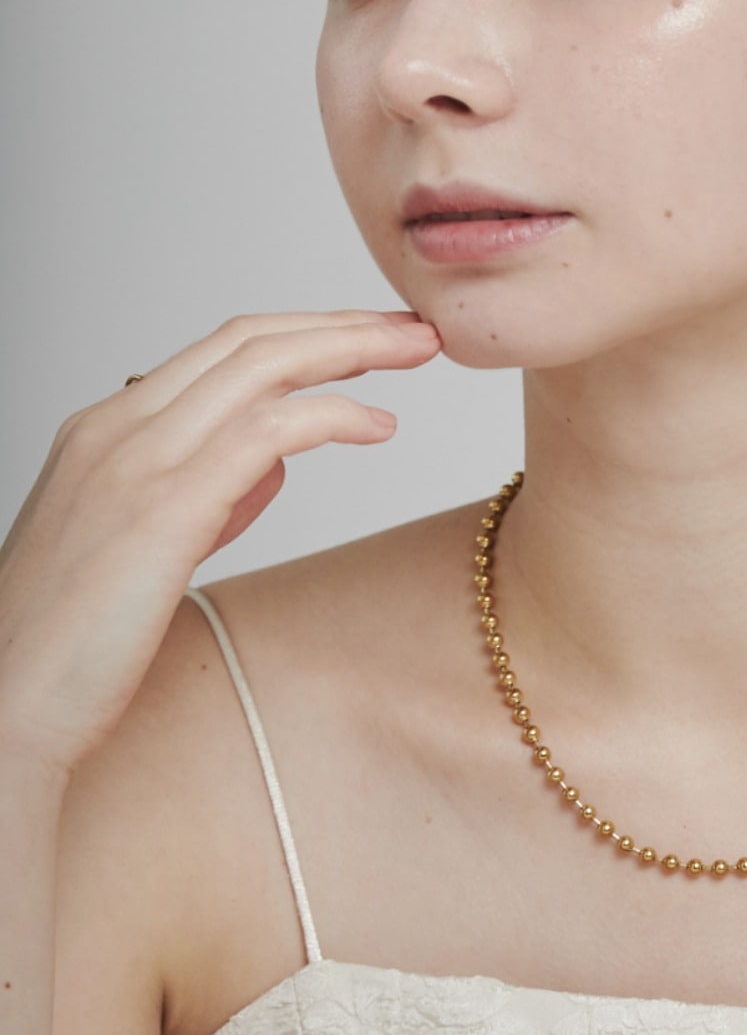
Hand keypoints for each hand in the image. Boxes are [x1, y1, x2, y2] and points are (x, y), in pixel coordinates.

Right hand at [0, 309, 439, 774]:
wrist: (5, 709)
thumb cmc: (74, 641)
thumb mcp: (138, 541)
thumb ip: (200, 491)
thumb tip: (271, 461)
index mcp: (106, 428)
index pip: (223, 349)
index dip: (305, 332)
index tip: (370, 337)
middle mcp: (116, 427)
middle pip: (250, 339)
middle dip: (342, 325)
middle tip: (414, 329)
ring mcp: (136, 462)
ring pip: (263, 365)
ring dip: (352, 350)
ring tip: (417, 354)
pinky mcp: (164, 508)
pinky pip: (268, 430)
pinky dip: (334, 415)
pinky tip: (379, 426)